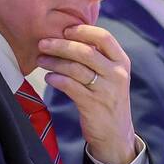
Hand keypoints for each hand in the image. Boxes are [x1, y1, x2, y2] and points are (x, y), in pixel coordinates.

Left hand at [40, 24, 137, 163]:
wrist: (116, 134)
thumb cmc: (107, 99)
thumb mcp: (111, 75)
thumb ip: (97, 57)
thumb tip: (68, 35)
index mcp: (121, 61)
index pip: (104, 37)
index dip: (82, 30)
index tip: (64, 29)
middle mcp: (117, 74)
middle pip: (86, 51)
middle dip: (60, 45)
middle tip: (42, 43)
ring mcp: (106, 90)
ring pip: (75, 69)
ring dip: (54, 62)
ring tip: (41, 60)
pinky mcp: (93, 105)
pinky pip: (70, 86)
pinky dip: (56, 79)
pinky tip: (49, 77)